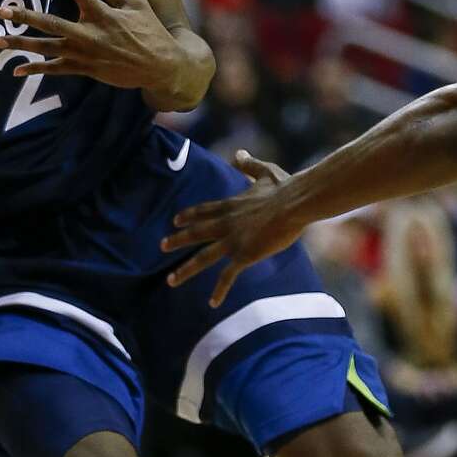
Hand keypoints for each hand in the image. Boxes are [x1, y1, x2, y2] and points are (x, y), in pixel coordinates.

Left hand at [0, 0, 180, 92]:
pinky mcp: (84, 69)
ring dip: (20, 44)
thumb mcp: (135, 2)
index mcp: (104, 14)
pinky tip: (15, 69)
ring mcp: (85, 54)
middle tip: (1, 11)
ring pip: (46, 49)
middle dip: (25, 16)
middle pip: (51, 24)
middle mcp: (90, 35)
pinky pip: (55, 70)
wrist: (160, 66)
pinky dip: (35, 69)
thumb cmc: (149, 29)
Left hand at [160, 151, 302, 307]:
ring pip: (202, 257)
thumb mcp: (265, 172)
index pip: (205, 210)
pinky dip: (219, 290)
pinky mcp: (244, 255)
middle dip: (178, 240)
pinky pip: (227, 276)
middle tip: (162, 245)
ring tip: (171, 280)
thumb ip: (249, 164)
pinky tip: (212, 303)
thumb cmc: (286, 188)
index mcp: (232, 204)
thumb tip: (238, 153)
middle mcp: (226, 223)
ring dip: (185, 270)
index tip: (176, 220)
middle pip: (196, 233)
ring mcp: (233, 240)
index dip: (189, 216)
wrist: (295, 203)